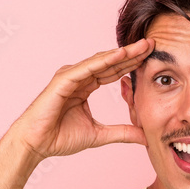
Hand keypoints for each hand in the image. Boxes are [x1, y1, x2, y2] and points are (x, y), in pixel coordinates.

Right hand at [10, 38, 152, 160]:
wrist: (37, 144)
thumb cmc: (60, 138)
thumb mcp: (99, 135)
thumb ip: (122, 133)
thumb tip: (145, 136)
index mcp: (85, 87)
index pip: (113, 72)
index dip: (131, 64)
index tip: (152, 58)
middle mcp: (78, 77)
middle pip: (110, 62)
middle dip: (131, 53)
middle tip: (153, 43)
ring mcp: (70, 76)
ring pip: (100, 61)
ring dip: (122, 53)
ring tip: (142, 46)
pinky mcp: (63, 80)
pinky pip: (87, 68)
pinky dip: (104, 60)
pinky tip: (120, 54)